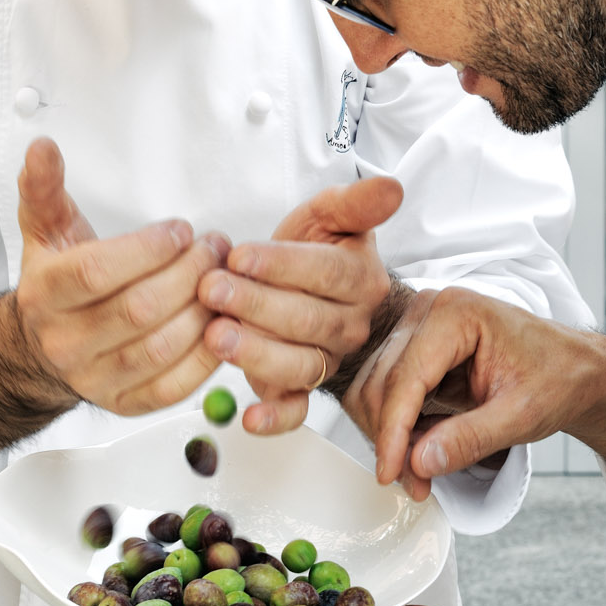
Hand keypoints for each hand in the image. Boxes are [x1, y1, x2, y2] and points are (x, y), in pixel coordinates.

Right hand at [13, 137, 226, 414]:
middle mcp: (65, 342)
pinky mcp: (124, 404)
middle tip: (216, 248)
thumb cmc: (58, 283)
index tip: (181, 230)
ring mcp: (94, 378)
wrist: (42, 348)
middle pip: (138, 309)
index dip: (148, 249)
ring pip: (160, 348)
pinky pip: (173, 386)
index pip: (98, 272)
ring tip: (224, 280)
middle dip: (188, 273)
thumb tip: (42, 147)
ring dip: (203, 311)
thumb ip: (46, 188)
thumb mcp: (47, 230)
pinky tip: (221, 324)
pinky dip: (206, 357)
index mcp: (45, 294)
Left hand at [199, 176, 400, 433]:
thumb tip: (390, 187)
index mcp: (361, 280)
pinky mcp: (303, 390)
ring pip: (298, 364)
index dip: (282, 265)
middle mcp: (349, 325)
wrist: (310, 289)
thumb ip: (356, 202)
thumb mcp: (330, 216)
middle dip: (255, 304)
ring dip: (255, 353)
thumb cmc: (315, 251)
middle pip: (307, 320)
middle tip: (214, 290)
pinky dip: (274, 418)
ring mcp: (328, 360)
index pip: (326, 273)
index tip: (242, 255)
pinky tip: (249, 415)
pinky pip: (296, 410)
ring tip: (217, 335)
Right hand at [355, 288, 605, 490]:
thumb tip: (419, 462)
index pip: (406, 377)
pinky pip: (388, 393)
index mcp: (457, 313)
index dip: (393, 431)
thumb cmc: (558, 378)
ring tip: (420, 475)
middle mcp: (429, 312)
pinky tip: (421, 452)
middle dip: (391, 440)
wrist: (574, 369)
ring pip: (375, 390)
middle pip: (382, 384)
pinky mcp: (416, 350)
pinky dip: (397, 429)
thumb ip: (471, 438)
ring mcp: (419, 329)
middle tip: (416, 486)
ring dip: (389, 437)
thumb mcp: (523, 415)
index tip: (390, 474)